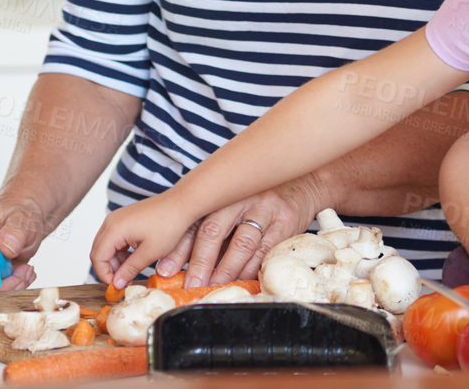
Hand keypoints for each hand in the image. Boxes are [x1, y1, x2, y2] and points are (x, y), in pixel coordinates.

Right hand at [91, 192, 196, 289]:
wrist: (181, 204)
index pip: (97, 257)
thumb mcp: (150, 253)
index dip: (104, 275)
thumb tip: (117, 284)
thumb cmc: (168, 225)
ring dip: (115, 262)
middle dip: (108, 269)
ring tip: (130, 274)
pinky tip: (133, 261)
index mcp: (114, 229)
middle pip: (99, 251)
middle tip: (123, 283)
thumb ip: (130, 269)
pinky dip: (120, 252)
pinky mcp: (125, 219)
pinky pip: (115, 238)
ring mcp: (117, 218)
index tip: (117, 287)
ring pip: (106, 245)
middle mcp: (111, 221)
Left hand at [157, 175, 322, 287]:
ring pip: (241, 243)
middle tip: (189, 283)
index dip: (178, 246)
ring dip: (225, 270)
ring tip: (212, 287)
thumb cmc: (259, 196)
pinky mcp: (284, 222)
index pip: (193, 220)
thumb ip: (212, 222)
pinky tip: (241, 281)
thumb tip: (182, 259)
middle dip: (199, 261)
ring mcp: (263, 208)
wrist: (304, 181)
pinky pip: (265, 250)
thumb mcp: (233, 199)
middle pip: (213, 230)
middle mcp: (238, 197)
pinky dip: (251, 269)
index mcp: (220, 192)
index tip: (164, 268)